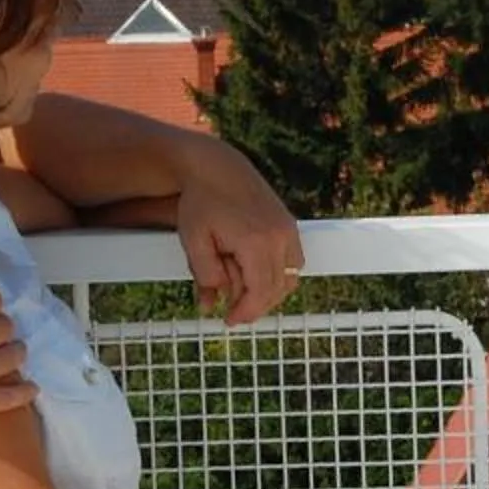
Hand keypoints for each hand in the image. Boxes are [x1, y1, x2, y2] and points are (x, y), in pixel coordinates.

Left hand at [173, 141, 303, 325]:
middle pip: (276, 289)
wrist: (217, 167)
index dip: (245, 313)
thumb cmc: (201, 201)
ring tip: (244, 296)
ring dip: (269, 292)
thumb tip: (211, 303)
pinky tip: (257, 277)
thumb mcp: (193, 241)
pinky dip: (279, 275)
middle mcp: (279, 236)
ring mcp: (288, 229)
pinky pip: (294, 262)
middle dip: (255, 306)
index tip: (229, 321)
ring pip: (290, 278)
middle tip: (234, 313)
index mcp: (256, 242)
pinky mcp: (290, 224)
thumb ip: (205, 276)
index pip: (259, 293)